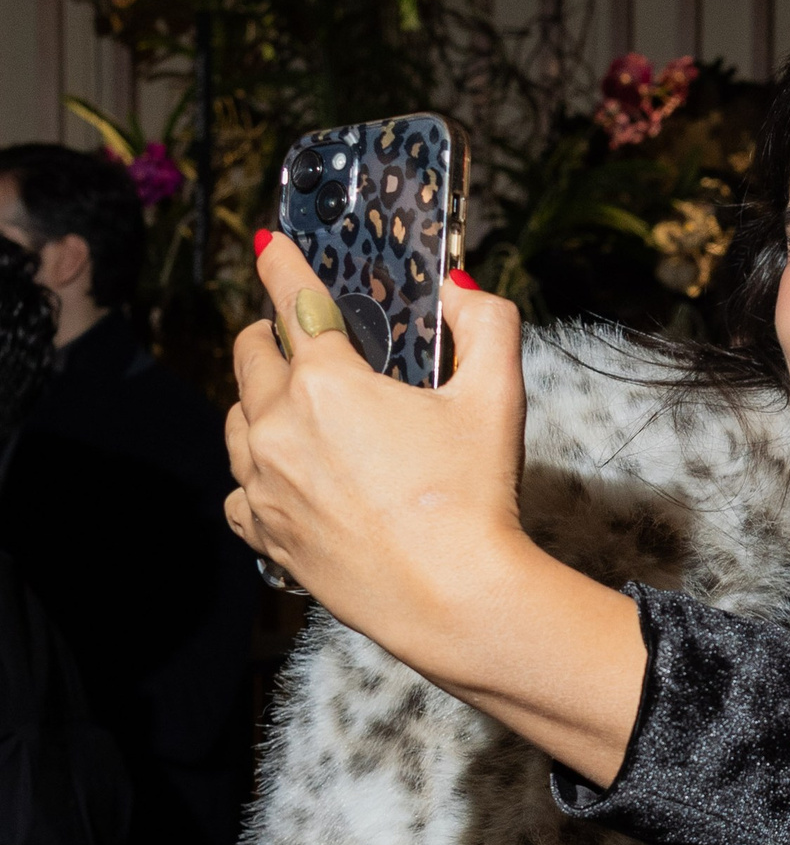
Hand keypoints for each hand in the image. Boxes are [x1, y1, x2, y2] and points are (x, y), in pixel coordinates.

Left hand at [223, 233, 646, 785]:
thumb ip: (487, 324)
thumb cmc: (476, 500)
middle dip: (269, 337)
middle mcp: (280, 427)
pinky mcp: (266, 535)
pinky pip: (237, 492)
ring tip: (290, 411)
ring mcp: (264, 484)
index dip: (280, 262)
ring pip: (236, 423)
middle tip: (295, 339)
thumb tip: (461, 290)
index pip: (291, 298)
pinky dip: (254, 478)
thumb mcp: (498, 397)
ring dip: (257, 404)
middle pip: (248, 357)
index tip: (270, 244)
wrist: (454, 600)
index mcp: (328, 382)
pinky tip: (283, 480)